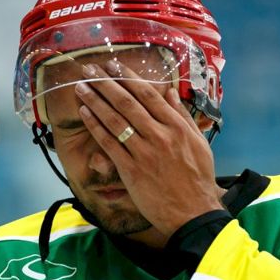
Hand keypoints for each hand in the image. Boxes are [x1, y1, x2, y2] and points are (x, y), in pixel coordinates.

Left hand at [74, 60, 224, 236]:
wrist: (193, 213)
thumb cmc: (198, 178)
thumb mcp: (198, 143)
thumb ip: (183, 116)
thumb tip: (170, 92)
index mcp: (176, 127)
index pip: (148, 95)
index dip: (128, 78)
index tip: (113, 66)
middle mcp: (159, 135)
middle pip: (127, 103)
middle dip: (106, 84)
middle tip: (90, 70)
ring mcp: (144, 152)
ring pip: (115, 120)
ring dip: (95, 101)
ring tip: (81, 87)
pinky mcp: (131, 170)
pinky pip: (109, 143)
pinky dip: (96, 127)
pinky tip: (85, 113)